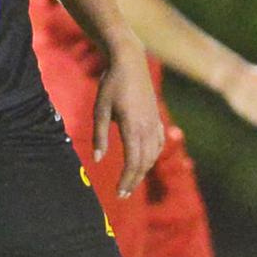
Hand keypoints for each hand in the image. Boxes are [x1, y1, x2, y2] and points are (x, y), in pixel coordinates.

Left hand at [95, 43, 165, 197]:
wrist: (130, 62)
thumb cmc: (111, 85)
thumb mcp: (100, 110)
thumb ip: (99, 136)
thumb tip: (97, 159)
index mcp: (133, 127)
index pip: (133, 162)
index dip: (127, 180)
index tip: (119, 193)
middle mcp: (147, 128)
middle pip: (144, 163)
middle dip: (134, 180)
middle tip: (123, 195)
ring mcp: (154, 122)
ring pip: (153, 155)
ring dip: (143, 170)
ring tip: (131, 181)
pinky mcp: (156, 117)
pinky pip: (158, 143)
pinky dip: (152, 156)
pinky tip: (146, 160)